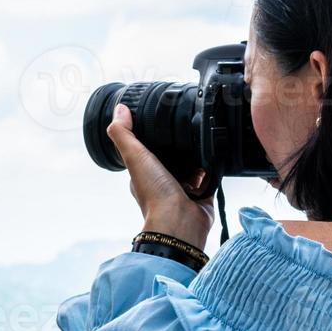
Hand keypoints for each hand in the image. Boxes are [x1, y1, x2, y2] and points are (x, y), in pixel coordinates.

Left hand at [106, 103, 214, 249]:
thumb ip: (124, 134)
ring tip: (201, 141)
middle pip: (173, 155)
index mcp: (145, 173)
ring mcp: (183, 188)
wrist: (181, 221)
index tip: (161, 119)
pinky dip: (211, 168)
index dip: (153, 135)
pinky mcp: (203, 193)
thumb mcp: (135, 157)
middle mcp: (163, 181)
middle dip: (180, 144)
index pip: (147, 149)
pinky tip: (212, 157)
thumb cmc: (155, 193)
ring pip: (193, 164)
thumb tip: (119, 109)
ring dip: (197, 155)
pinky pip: (210, 175)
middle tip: (187, 128)